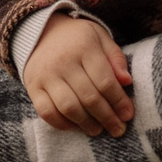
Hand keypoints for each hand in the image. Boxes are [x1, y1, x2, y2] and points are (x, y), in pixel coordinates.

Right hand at [24, 15, 134, 136]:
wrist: (40, 32)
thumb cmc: (77, 38)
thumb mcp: (100, 37)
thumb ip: (116, 58)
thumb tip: (127, 82)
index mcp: (84, 47)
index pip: (105, 81)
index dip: (119, 101)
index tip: (128, 114)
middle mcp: (63, 62)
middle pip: (89, 97)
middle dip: (107, 117)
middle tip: (118, 129)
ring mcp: (46, 76)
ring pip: (68, 108)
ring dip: (86, 123)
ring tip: (98, 130)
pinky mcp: (33, 87)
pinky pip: (46, 112)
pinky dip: (62, 124)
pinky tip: (75, 126)